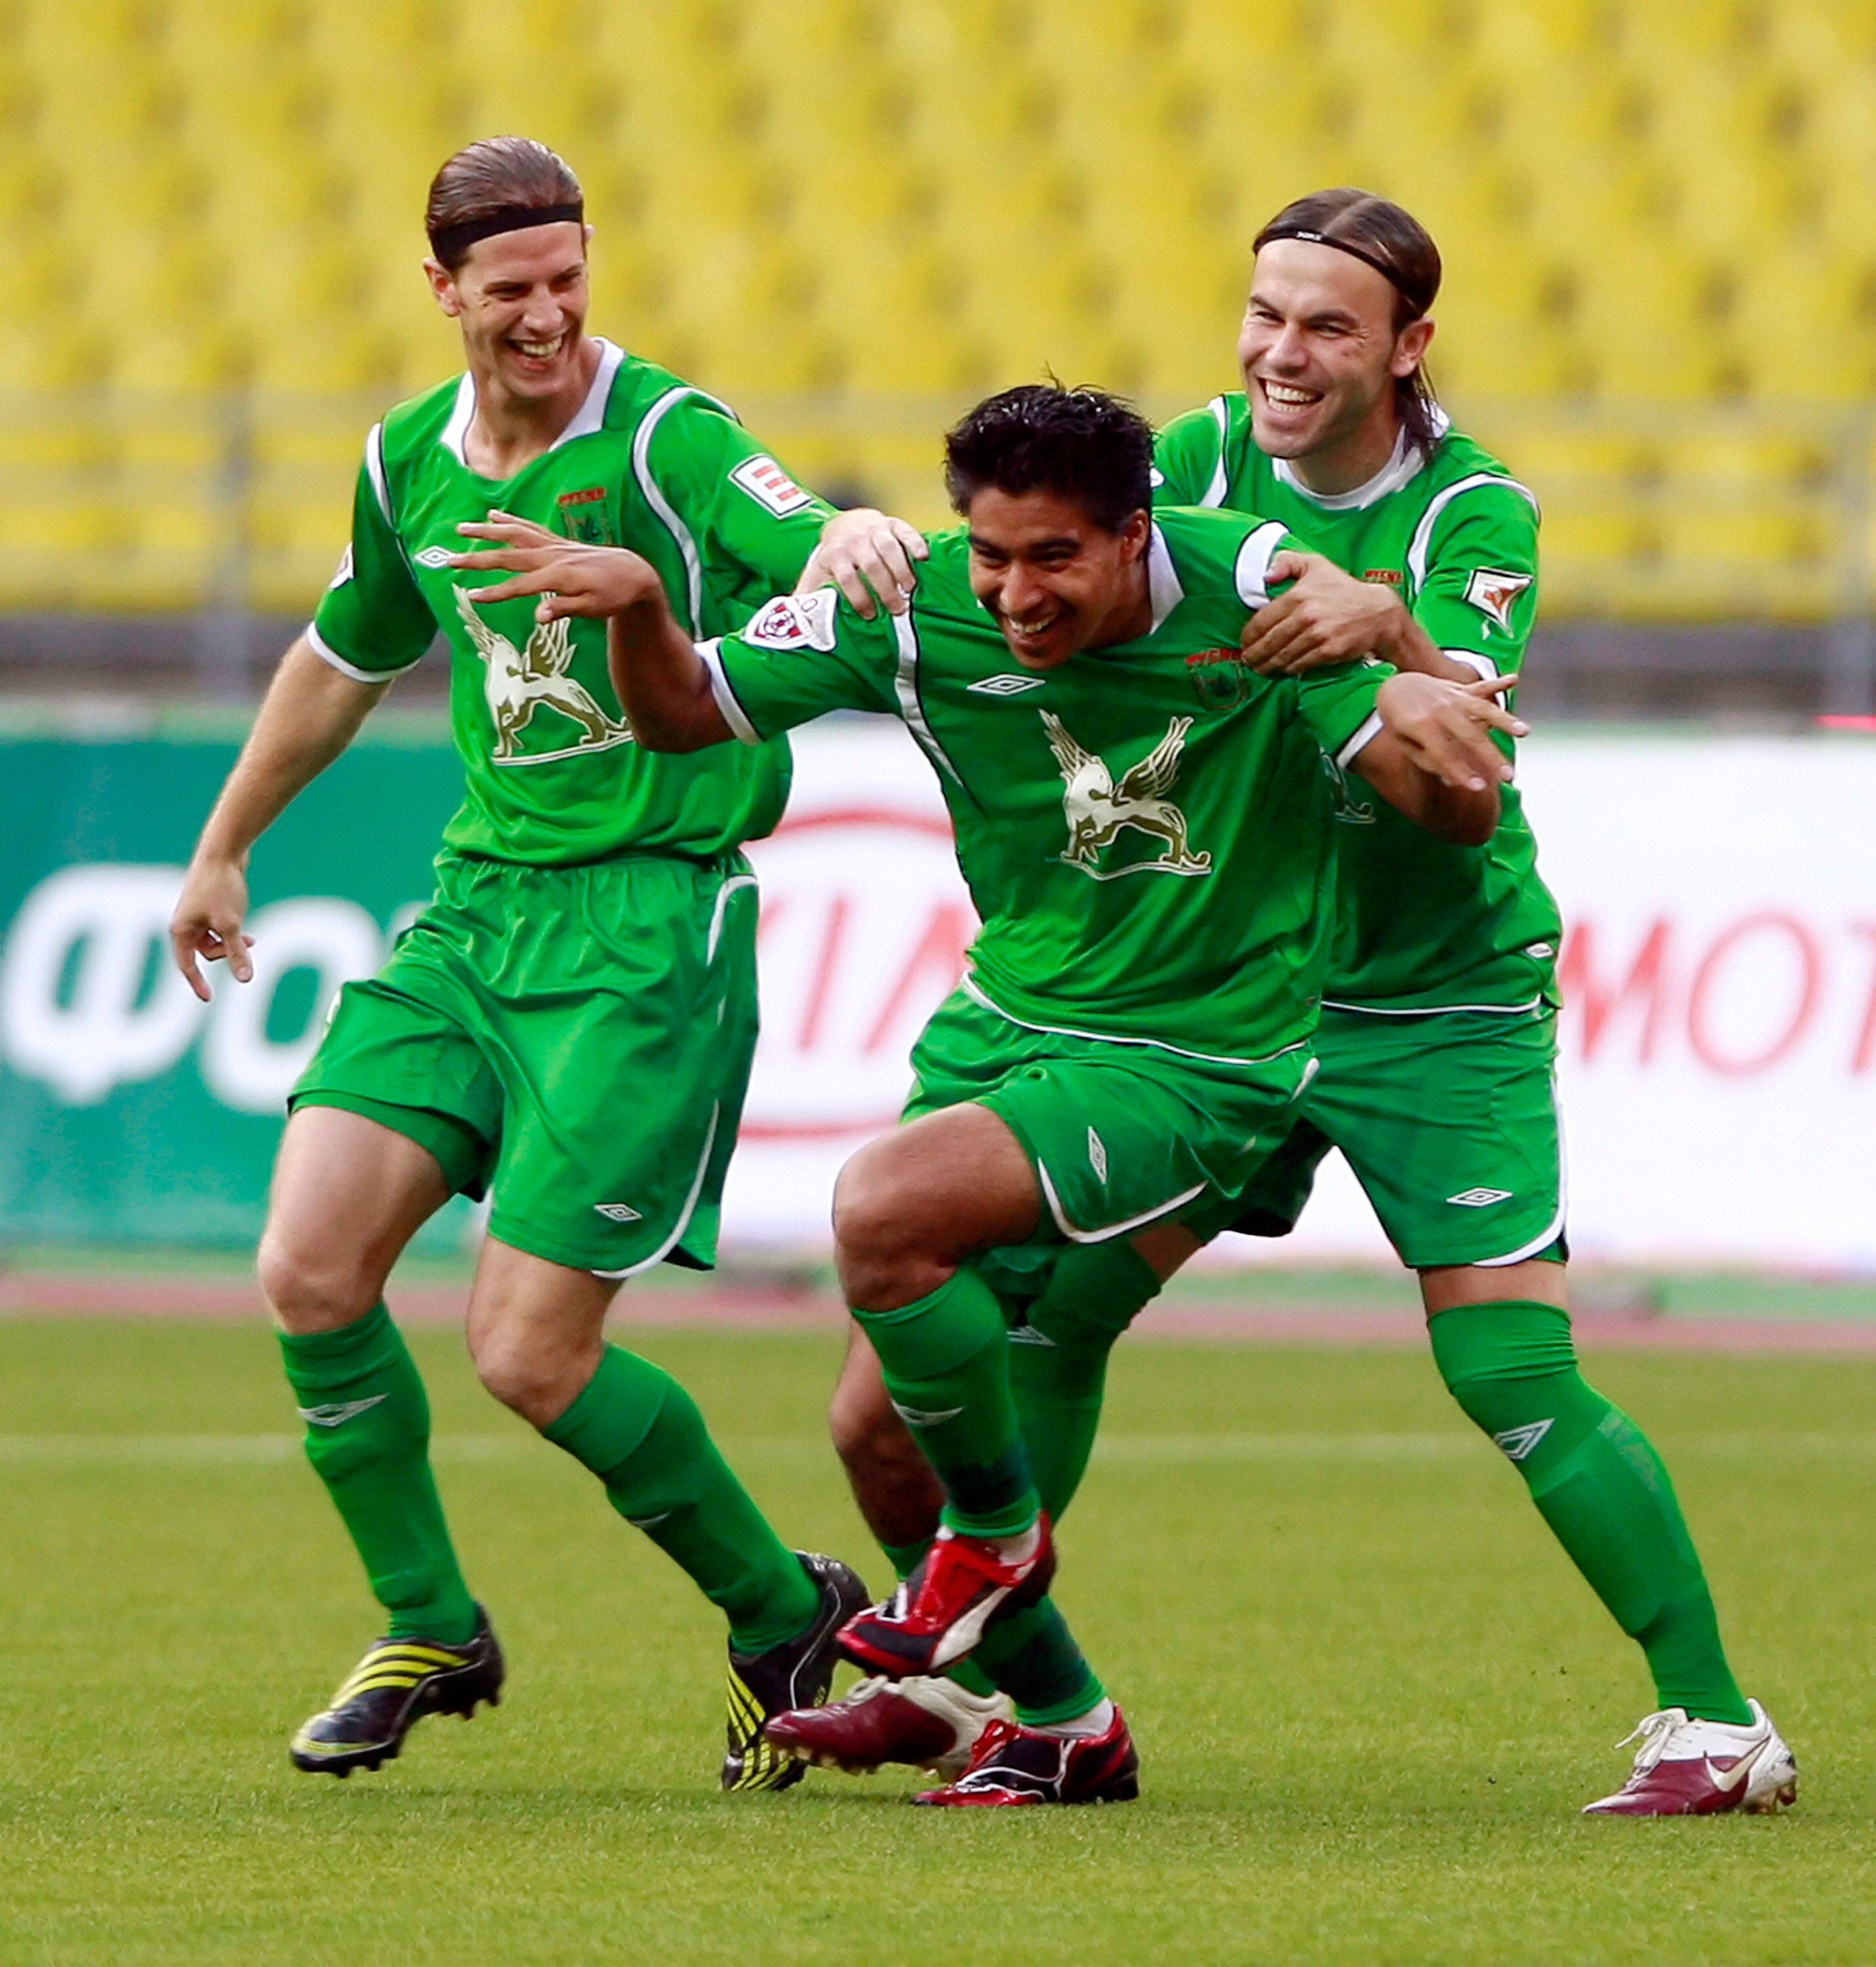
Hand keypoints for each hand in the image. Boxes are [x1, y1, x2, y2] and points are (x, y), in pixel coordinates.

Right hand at [171, 857, 253, 1001]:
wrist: (222, 853)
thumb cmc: (220, 887)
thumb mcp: (231, 924)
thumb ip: (237, 952)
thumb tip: (244, 980)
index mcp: (181, 930)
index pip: (186, 965)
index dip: (197, 982)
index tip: (208, 998)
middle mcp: (185, 923)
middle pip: (206, 953)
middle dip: (227, 953)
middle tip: (247, 944)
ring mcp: (196, 914)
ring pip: (215, 941)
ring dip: (233, 943)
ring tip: (250, 939)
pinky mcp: (209, 906)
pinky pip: (220, 929)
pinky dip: (234, 932)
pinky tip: (247, 931)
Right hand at [448, 512, 660, 620]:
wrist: (632, 573)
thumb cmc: (613, 595)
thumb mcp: (592, 609)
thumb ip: (564, 609)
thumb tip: (538, 616)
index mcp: (557, 576)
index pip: (519, 586)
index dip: (495, 592)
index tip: (471, 596)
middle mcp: (551, 556)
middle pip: (507, 556)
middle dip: (477, 559)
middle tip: (449, 560)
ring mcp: (553, 545)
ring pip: (513, 534)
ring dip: (486, 531)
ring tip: (461, 528)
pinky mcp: (557, 541)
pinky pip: (529, 527)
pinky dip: (510, 520)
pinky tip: (493, 515)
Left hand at [798, 507, 927, 617]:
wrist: (846, 524)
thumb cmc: (834, 559)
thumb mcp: (818, 574)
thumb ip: (809, 596)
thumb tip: (796, 620)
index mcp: (835, 555)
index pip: (847, 577)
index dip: (858, 597)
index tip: (869, 616)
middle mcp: (854, 541)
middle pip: (871, 565)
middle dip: (885, 589)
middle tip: (898, 610)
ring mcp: (875, 530)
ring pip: (889, 548)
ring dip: (902, 570)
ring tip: (910, 590)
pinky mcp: (893, 523)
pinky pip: (905, 531)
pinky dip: (915, 543)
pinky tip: (923, 558)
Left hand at [1241, 551, 1407, 673]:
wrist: (1378, 612)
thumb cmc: (1343, 589)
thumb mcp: (1316, 565)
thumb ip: (1287, 562)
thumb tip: (1266, 575)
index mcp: (1297, 596)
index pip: (1261, 622)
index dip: (1248, 637)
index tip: (1244, 643)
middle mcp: (1305, 616)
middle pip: (1269, 643)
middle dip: (1254, 656)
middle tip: (1249, 662)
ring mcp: (1317, 635)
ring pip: (1282, 656)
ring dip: (1268, 666)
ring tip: (1262, 668)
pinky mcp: (1328, 651)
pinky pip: (1300, 665)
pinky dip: (1289, 669)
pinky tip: (1284, 669)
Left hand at [1376, 671, 1527, 792]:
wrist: (1395, 687)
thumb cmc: (1399, 720)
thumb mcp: (1403, 744)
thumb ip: (1427, 761)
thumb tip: (1452, 781)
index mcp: (1421, 726)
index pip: (1445, 754)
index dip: (1461, 772)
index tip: (1478, 788)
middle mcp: (1440, 710)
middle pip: (1471, 736)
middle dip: (1491, 757)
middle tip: (1509, 776)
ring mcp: (1453, 697)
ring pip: (1483, 708)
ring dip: (1505, 721)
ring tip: (1524, 731)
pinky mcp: (1462, 688)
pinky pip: (1482, 685)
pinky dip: (1498, 682)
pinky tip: (1514, 680)